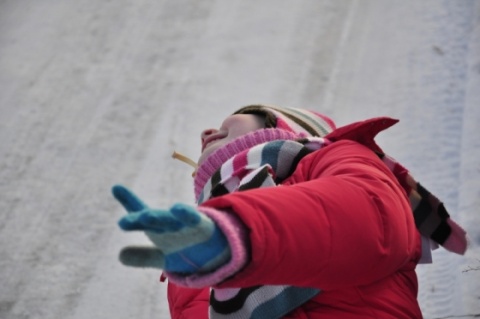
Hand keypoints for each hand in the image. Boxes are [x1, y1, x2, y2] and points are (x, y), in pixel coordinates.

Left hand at [112, 185, 230, 272]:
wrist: (218, 250)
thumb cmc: (186, 248)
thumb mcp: (163, 256)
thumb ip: (142, 256)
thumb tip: (120, 255)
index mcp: (158, 228)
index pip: (140, 215)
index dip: (129, 202)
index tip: (116, 187)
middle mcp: (169, 223)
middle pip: (152, 219)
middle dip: (139, 219)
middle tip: (124, 222)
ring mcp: (185, 223)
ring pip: (170, 219)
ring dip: (158, 217)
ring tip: (145, 216)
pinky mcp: (202, 226)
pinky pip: (193, 219)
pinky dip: (185, 213)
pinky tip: (176, 208)